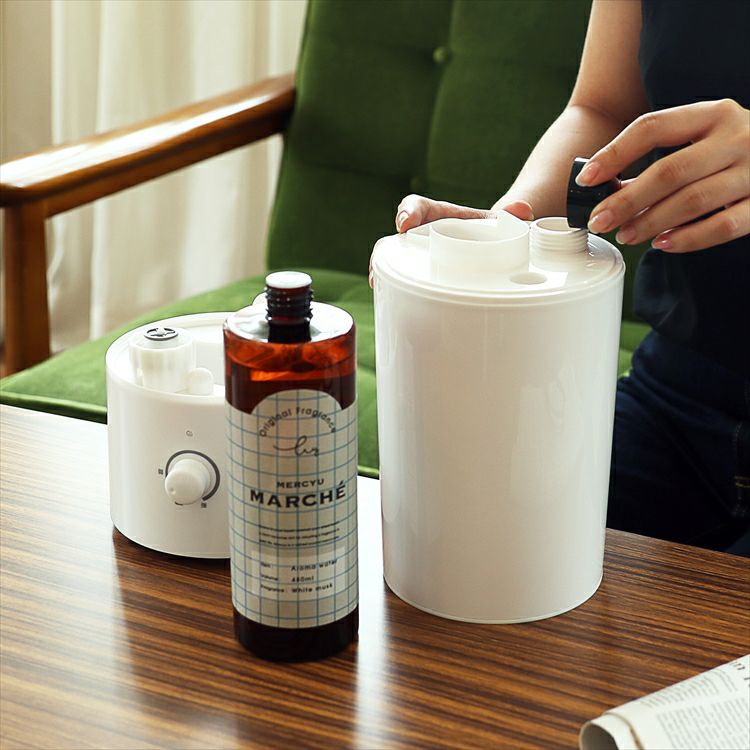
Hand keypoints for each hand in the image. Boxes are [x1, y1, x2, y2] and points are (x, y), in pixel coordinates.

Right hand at [369, 195, 533, 285]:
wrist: (493, 246)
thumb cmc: (493, 231)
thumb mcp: (503, 221)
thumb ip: (514, 214)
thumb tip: (524, 210)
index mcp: (441, 215)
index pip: (418, 206)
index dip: (409, 211)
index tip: (406, 223)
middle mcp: (424, 235)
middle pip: (395, 237)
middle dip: (384, 249)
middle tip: (382, 263)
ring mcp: (419, 256)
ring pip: (391, 259)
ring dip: (381, 270)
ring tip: (377, 283)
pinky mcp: (421, 275)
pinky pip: (402, 278)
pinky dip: (392, 287)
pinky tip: (389, 299)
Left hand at [577, 99, 749, 252]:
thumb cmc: (731, 150)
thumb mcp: (702, 138)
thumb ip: (661, 157)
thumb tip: (606, 188)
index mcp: (712, 114)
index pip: (652, 127)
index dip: (615, 154)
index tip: (587, 179)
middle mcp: (736, 136)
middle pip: (669, 171)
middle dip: (627, 200)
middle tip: (600, 220)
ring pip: (693, 201)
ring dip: (651, 222)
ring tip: (625, 235)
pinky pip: (723, 226)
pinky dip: (689, 239)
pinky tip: (663, 244)